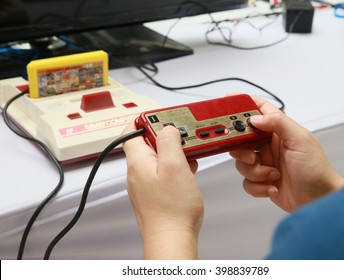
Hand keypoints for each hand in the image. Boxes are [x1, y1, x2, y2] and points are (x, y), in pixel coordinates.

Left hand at [122, 120, 203, 258]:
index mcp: (138, 161)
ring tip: (188, 156)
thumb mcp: (174, 166)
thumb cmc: (172, 210)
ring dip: (172, 153)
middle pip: (146, 143)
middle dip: (166, 137)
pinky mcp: (153, 193)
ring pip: (156, 158)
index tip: (163, 118)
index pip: (130, 130)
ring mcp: (144, 184)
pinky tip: (187, 172)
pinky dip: (174, 168)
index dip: (146, 120)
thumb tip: (167, 128)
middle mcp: (137, 172)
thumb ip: (169, 142)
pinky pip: (161, 172)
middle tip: (182, 137)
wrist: (172, 240)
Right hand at [229, 96, 343, 211]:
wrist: (319, 200)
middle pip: (242, 139)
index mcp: (279, 130)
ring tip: (272, 175)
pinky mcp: (262, 180)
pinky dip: (258, 186)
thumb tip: (256, 117)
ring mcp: (265, 163)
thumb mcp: (300, 140)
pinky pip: (247, 181)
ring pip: (242, 162)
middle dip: (242, 149)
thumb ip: (278, 123)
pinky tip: (273, 186)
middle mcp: (269, 145)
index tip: (228, 103)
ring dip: (255, 172)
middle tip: (251, 156)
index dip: (243, 104)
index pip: (258, 110)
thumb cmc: (317, 170)